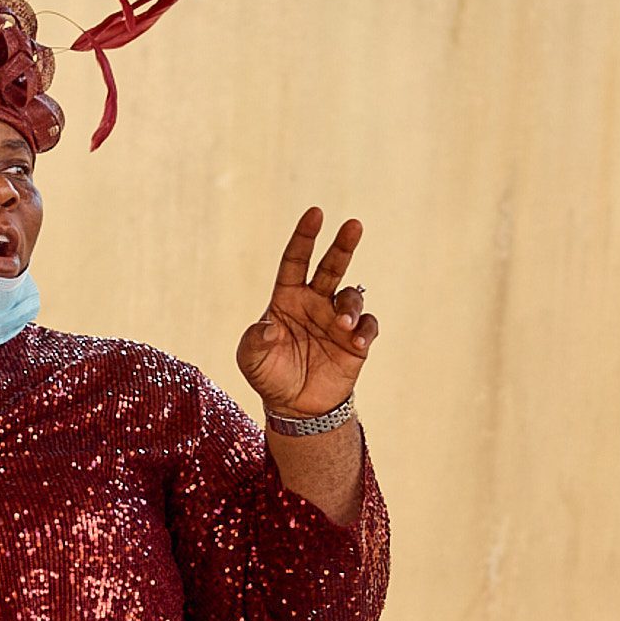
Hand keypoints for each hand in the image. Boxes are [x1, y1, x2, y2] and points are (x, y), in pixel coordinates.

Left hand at [236, 207, 377, 416]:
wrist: (296, 407)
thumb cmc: (270, 375)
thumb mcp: (251, 358)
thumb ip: (255, 340)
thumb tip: (268, 325)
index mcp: (287, 298)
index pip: (295, 260)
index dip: (304, 237)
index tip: (315, 213)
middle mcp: (314, 303)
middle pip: (331, 266)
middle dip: (342, 245)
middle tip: (353, 225)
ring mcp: (337, 320)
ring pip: (351, 296)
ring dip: (350, 305)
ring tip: (343, 324)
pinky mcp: (356, 342)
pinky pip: (368, 326)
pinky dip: (365, 329)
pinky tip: (356, 341)